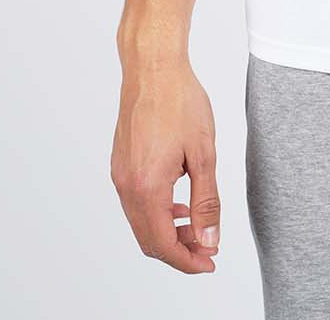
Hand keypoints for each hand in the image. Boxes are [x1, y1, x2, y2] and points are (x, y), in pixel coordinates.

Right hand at [111, 58, 221, 273]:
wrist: (153, 67)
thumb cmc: (180, 101)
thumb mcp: (204, 153)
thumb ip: (206, 201)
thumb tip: (209, 239)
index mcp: (147, 187)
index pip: (163, 244)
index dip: (188, 260)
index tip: (209, 262)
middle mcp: (126, 186)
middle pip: (148, 240)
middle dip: (178, 250)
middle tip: (207, 249)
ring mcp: (119, 175)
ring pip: (140, 222)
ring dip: (167, 232)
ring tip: (196, 227)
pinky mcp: (120, 163)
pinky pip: (135, 202)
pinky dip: (156, 213)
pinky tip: (178, 203)